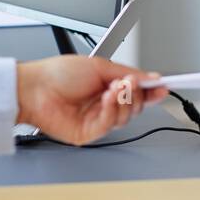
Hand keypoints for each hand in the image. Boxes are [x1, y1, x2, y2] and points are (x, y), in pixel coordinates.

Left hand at [15, 56, 168, 144]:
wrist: (33, 88)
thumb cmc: (57, 74)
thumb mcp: (100, 66)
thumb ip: (129, 74)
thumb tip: (152, 77)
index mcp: (108, 87)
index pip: (137, 92)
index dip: (153, 91)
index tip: (166, 86)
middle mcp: (104, 105)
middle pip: (136, 107)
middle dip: (137, 94)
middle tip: (131, 82)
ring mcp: (97, 120)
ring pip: (126, 118)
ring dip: (123, 101)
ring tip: (113, 88)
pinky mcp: (89, 134)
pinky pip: (110, 125)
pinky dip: (111, 110)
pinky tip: (105, 99)